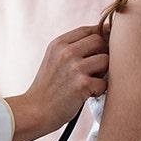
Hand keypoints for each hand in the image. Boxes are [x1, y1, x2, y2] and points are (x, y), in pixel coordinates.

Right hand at [4, 25, 107, 140]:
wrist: (35, 111)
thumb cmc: (48, 87)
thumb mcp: (53, 59)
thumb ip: (72, 48)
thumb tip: (102, 37)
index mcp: (58, 44)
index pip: (88, 29)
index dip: (100, 35)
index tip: (104, 46)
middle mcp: (66, 52)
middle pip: (100, 41)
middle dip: (103, 54)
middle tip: (96, 68)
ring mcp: (75, 67)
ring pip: (106, 60)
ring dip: (103, 73)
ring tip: (91, 82)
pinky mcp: (82, 84)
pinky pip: (104, 82)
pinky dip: (99, 91)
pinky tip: (86, 95)